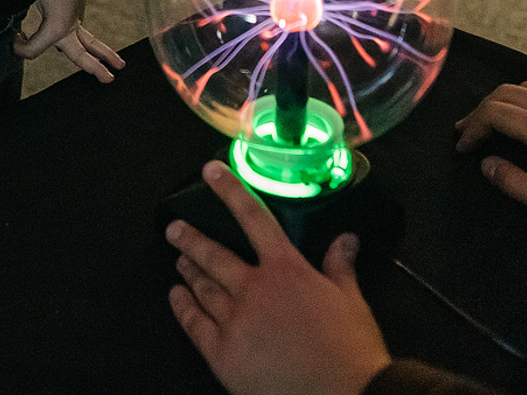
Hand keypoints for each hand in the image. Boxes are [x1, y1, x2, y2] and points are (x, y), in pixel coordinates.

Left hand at [13, 0, 123, 81]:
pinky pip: (82, 35)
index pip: (31, 50)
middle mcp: (70, 28)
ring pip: (89, 44)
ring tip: (119, 65)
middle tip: (109, 79)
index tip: (12, 35)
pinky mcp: (77, 14)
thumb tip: (11, 26)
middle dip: (94, 67)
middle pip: (82, 54)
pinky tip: (91, 49)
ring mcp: (76, 21)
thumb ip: (19, 13)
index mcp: (57, 28)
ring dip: (102, 55)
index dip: (18, 47)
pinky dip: (90, 45)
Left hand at [166, 161, 392, 394]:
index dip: (231, 191)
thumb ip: (340, 267)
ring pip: (203, 288)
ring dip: (188, 272)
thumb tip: (346, 239)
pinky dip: (183, 308)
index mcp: (286, 270)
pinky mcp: (224, 354)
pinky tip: (176, 298)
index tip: (211, 172)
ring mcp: (236, 322)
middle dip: (191, 239)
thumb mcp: (351, 302)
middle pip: (214, 255)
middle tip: (174, 229)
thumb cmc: (351, 352)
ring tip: (178, 261)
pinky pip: (195, 325)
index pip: (255, 218)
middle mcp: (255, 289)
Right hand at [453, 81, 526, 234]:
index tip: (462, 149)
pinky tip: (526, 118)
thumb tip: (486, 164)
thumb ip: (516, 184)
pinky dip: (524, 98)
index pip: (496, 113)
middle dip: (481, 110)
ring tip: (490, 123)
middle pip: (507, 93)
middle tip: (467, 134)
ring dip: (502, 101)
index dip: (473, 128)